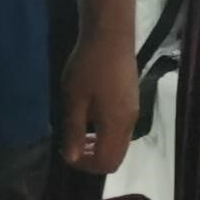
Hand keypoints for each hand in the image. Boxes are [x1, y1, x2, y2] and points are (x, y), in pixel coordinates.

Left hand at [53, 26, 140, 175]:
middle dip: (93, 159)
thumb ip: (74, 131)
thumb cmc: (88, 67)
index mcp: (116, 124)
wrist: (111, 35)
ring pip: (120, 144)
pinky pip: (121, 130)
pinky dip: (106, 134)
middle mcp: (129, 122)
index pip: (106, 162)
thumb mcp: (74, 100)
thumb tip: (71, 158)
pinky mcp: (132, 100)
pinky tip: (91, 115)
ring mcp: (133, 110)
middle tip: (73, 145)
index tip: (66, 151)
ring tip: (80, 131)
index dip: (84, 165)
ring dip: (100, 146)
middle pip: (116, 157)